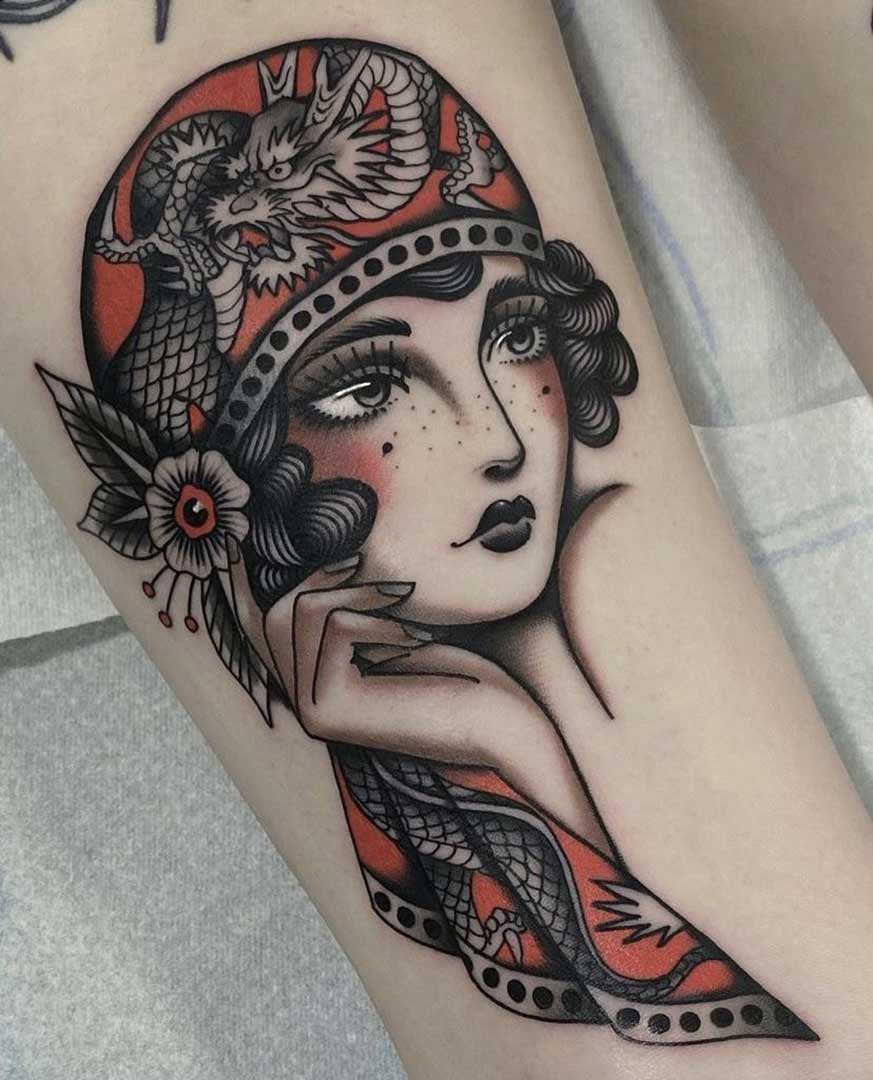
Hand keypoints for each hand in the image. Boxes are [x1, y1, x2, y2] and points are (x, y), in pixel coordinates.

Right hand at [262, 557, 598, 836]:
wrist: (503, 726)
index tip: (237, 533)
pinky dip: (382, 621)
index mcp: (309, 684)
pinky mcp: (327, 711)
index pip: (257, 625)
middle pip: (274, 613)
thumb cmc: (459, 672)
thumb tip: (290, 546)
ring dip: (362, 594)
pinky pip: (336, 630)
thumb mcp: (393, 626)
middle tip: (382, 574)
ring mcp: (308, 711)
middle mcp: (298, 704)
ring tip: (408, 601)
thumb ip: (344, 600)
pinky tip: (419, 638)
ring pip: (302, 613)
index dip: (239, 577)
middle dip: (325, 577)